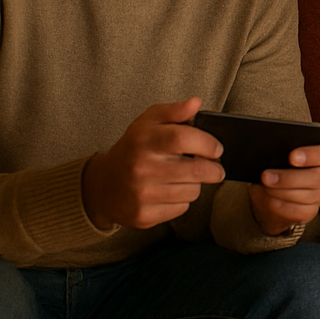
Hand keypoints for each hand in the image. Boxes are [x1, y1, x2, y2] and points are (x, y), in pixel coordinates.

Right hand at [81, 97, 223, 230]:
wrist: (102, 186)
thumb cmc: (132, 150)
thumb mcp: (147, 123)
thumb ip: (173, 111)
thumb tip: (195, 103)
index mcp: (143, 141)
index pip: (182, 138)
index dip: (207, 143)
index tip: (217, 148)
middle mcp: (141, 168)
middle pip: (196, 170)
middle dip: (214, 169)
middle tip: (215, 166)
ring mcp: (142, 194)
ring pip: (192, 191)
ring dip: (195, 184)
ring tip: (183, 177)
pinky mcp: (145, 216)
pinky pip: (181, 208)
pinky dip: (182, 200)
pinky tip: (169, 191)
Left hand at [248, 142, 319, 235]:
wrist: (269, 192)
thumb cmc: (277, 165)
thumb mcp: (280, 154)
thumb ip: (283, 150)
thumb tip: (272, 152)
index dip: (314, 155)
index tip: (292, 157)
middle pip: (318, 177)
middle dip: (290, 177)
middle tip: (266, 175)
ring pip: (309, 196)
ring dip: (283, 191)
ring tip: (265, 186)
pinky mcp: (311, 211)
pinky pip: (302, 211)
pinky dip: (284, 207)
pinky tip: (271, 200)